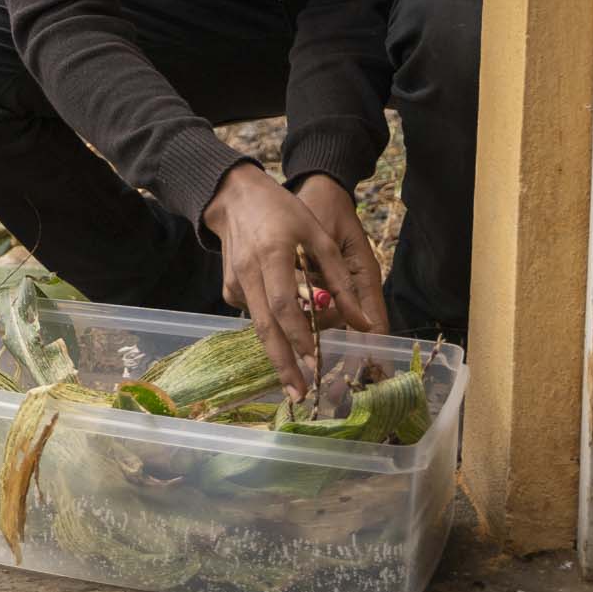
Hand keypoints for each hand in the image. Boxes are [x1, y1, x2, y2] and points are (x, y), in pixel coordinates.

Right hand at [200, 163, 381, 397]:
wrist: (234, 197)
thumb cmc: (283, 211)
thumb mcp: (319, 236)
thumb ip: (340, 280)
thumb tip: (363, 323)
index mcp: (272, 255)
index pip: (284, 304)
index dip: (298, 335)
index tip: (314, 361)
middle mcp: (249, 273)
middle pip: (265, 326)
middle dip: (282, 363)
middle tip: (298, 394)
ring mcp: (234, 282)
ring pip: (257, 325)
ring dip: (276, 354)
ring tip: (294, 382)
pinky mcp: (229, 287)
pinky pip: (254, 313)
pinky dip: (270, 326)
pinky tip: (282, 328)